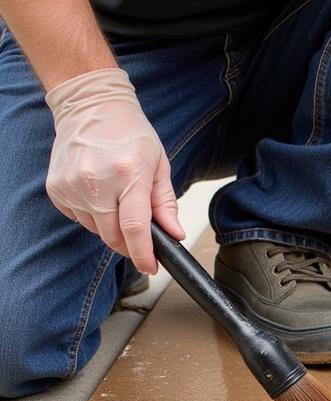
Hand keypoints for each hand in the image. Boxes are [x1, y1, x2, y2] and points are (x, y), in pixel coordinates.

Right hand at [44, 67, 183, 274]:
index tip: (150, 267)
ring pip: (97, 231)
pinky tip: (98, 193)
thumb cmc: (129, 134)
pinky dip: (92, 216)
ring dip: (111, 227)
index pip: (135, 229)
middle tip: (140, 237)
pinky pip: (79, 219)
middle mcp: (97, 180)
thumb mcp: (159, 165)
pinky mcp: (56, 188)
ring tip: (116, 199)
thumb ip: (166, 204)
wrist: (89, 105)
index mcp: (128, 174)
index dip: (143, 255)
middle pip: (114, 237)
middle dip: (130, 245)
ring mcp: (72, 184)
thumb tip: (175, 235)